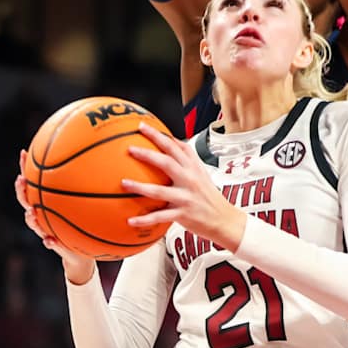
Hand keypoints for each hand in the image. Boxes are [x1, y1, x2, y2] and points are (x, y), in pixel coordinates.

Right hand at [15, 150, 94, 284]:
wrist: (82, 252)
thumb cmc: (83, 223)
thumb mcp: (85, 204)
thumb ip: (86, 185)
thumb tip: (96, 157)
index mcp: (46, 202)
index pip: (33, 182)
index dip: (25, 168)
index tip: (23, 152)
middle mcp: (42, 215)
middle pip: (25, 201)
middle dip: (21, 190)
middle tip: (21, 180)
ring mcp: (46, 230)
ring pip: (33, 223)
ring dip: (30, 217)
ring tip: (31, 211)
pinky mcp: (55, 245)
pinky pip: (50, 244)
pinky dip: (49, 242)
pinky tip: (50, 240)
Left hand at [122, 125, 246, 251]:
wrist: (224, 219)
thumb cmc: (209, 196)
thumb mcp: (202, 173)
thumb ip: (187, 158)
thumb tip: (171, 141)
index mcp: (193, 167)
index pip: (174, 146)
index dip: (158, 135)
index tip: (141, 127)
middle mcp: (190, 180)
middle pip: (167, 162)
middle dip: (147, 154)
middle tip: (130, 148)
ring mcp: (186, 197)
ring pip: (159, 191)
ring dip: (139, 187)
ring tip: (123, 183)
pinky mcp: (183, 214)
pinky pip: (160, 216)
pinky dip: (145, 219)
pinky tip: (130, 220)